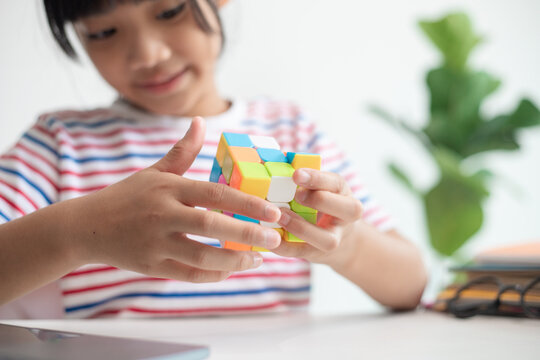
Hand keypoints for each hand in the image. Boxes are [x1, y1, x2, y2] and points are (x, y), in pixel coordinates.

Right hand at [77, 117, 281, 282]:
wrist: (87, 226)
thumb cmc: (127, 196)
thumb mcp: (155, 171)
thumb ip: (182, 151)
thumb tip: (201, 122)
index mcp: (169, 188)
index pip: (215, 193)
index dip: (247, 203)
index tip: (273, 212)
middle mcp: (162, 214)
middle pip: (211, 225)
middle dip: (248, 233)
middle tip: (276, 239)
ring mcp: (155, 243)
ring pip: (202, 256)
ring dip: (235, 260)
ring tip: (259, 258)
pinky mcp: (150, 266)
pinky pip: (188, 275)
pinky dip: (213, 275)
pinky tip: (231, 269)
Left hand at [272, 168, 362, 264]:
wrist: (339, 237)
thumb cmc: (321, 203)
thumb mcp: (320, 186)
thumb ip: (303, 176)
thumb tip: (277, 157)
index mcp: (343, 193)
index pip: (335, 183)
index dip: (316, 178)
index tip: (296, 174)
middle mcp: (346, 217)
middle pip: (346, 209)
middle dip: (319, 201)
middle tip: (296, 195)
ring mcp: (335, 239)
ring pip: (328, 239)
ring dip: (302, 228)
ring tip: (281, 216)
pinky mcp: (318, 254)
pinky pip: (303, 253)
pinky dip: (285, 247)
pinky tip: (271, 237)